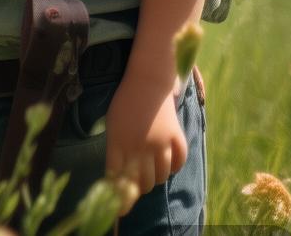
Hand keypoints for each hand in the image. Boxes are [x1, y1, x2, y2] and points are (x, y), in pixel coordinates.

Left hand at [104, 72, 187, 216]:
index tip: (118, 211)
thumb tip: (118, 179)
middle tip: (136, 182)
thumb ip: (115, 151)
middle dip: (137, 187)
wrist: (147, 80)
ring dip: (154, 177)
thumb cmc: (124, 102)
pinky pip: (178, 164)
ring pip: (160, 176)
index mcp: (118, 141)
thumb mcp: (112, 125)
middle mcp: (139, 145)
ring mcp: (160, 142)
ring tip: (149, 168)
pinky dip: (172, 167)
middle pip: (141, 183)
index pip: (118, 180)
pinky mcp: (177, 138)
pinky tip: (166, 161)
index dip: (119, 198)